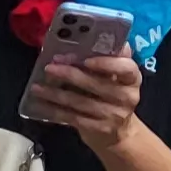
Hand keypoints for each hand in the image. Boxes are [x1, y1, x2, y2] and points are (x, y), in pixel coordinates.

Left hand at [24, 50, 145, 146]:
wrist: (119, 132)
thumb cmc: (114, 97)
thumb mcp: (117, 78)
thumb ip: (108, 60)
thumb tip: (90, 37)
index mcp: (132, 79)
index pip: (127, 68)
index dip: (107, 64)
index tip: (86, 60)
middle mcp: (127, 97)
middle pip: (97, 85)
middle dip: (71, 75)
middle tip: (50, 67)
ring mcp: (113, 115)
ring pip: (80, 102)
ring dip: (56, 94)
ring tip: (37, 87)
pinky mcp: (98, 129)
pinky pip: (72, 117)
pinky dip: (54, 110)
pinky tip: (41, 104)